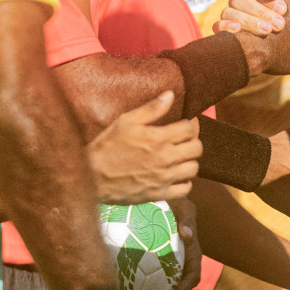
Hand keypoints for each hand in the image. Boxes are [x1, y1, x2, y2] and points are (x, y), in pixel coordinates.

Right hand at [86, 92, 200, 203]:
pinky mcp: (159, 194)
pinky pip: (185, 189)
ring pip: (194, 168)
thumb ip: (151, 108)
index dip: (189, 124)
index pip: (190, 129)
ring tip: (180, 157)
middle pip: (197, 148)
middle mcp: (165, 158)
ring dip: (189, 161)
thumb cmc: (107, 147)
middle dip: (192, 141)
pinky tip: (175, 175)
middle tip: (183, 140)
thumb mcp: (126, 121)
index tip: (184, 124)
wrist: (92, 177)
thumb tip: (170, 95)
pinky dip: (184, 182)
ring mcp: (164, 178)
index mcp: (158, 138)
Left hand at [151, 202, 200, 289]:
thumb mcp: (183, 205)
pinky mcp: (160, 270)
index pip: (194, 272)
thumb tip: (187, 233)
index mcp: (193, 251)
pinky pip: (159, 287)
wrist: (165, 201)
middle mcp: (184, 263)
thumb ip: (187, 217)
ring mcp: (173, 268)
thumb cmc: (175, 202)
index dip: (188, 284)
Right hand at [213, 0, 289, 36]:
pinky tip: (238, 30)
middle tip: (279, 24)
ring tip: (268, 31)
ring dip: (248, 21)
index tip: (283, 8)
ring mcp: (234, 16)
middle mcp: (242, 0)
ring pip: (228, 12)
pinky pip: (218, 27)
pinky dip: (225, 27)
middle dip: (259, 11)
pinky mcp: (231, 33)